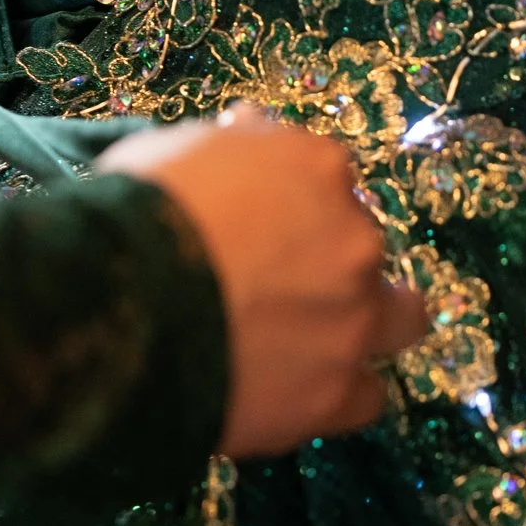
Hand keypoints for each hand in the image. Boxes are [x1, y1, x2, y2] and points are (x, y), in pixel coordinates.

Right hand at [96, 107, 428, 459]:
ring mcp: (353, 318)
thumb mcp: (174, 147)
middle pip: (366, 244)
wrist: (124, 306)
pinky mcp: (335, 392)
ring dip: (370, 322)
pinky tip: (296, 392)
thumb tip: (244, 129)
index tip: (255, 214)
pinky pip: (364, 396)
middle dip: (334, 258)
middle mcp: (355, 239)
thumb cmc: (137, 213)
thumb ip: (226, 144)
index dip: (288, 197)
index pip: (326, 174)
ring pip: (401, 319)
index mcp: (316, 168)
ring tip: (316, 340)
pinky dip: (336, 392)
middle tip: (280, 278)